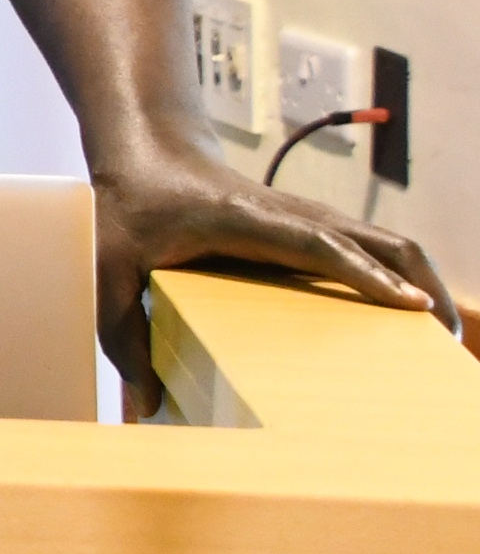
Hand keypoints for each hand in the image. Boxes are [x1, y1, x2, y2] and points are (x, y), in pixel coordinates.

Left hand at [93, 121, 456, 415]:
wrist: (146, 150)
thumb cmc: (128, 205)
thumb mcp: (107, 267)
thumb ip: (120, 334)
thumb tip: (146, 404)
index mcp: (249, 222)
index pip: (324, 245)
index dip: (368, 276)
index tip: (411, 307)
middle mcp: (290, 214)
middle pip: (378, 240)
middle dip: (420, 285)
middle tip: (446, 342)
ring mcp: (304, 217)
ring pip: (383, 240)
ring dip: (418, 280)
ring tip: (440, 336)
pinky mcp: (306, 226)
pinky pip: (367, 246)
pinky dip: (396, 274)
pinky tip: (402, 313)